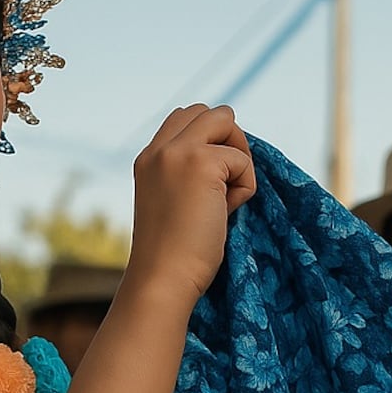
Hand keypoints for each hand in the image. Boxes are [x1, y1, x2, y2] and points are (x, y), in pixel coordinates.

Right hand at [125, 105, 256, 311]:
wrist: (162, 280)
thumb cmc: (172, 257)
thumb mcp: (174, 203)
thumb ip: (190, 175)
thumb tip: (231, 160)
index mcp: (148, 160)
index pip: (184, 120)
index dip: (209, 142)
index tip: (210, 185)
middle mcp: (159, 150)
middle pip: (208, 112)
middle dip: (228, 142)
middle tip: (226, 186)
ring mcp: (178, 152)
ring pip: (226, 119)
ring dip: (238, 157)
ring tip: (225, 199)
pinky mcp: (202, 163)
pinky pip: (242, 160)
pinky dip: (244, 187)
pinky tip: (225, 214)